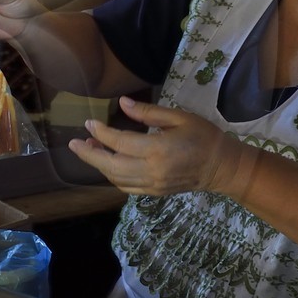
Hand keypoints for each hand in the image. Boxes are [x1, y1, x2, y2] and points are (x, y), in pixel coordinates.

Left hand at [69, 96, 249, 196]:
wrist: (223, 167)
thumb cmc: (204, 137)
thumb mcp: (178, 117)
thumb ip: (148, 113)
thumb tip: (122, 103)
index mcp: (158, 150)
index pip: (119, 143)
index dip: (101, 133)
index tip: (89, 122)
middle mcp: (152, 171)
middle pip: (111, 166)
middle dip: (89, 154)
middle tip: (75, 143)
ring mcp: (153, 186)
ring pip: (116, 179)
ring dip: (99, 165)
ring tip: (89, 149)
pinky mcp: (155, 193)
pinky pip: (126, 188)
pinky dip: (113, 176)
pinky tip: (107, 164)